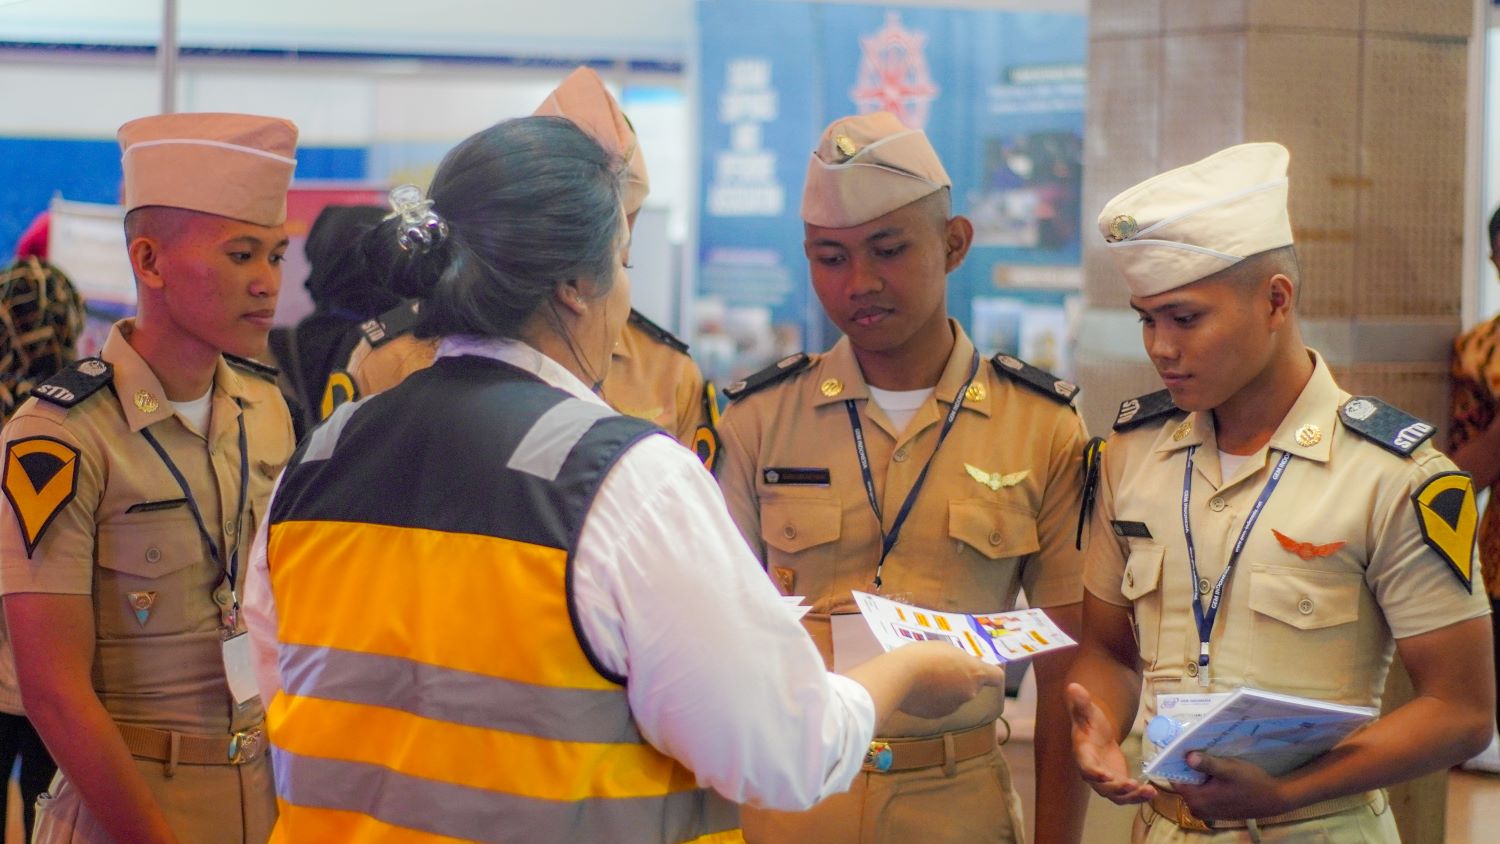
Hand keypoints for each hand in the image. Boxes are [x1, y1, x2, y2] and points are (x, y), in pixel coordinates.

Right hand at [893, 642, 1006, 718]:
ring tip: (924, 677)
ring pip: (954, 696)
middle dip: (960, 678)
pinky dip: (932, 699)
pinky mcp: (935, 715)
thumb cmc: (925, 655)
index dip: (989, 672)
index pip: (996, 677)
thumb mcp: (945, 648)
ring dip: (945, 689)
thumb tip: (961, 667)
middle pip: (972, 686)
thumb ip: (958, 660)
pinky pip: (939, 705)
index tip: (980, 667)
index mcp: (976, 673)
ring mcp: (952, 707)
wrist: (900, 676)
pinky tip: (917, 689)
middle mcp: (969, 693)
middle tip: (941, 667)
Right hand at [1067, 683, 1155, 803]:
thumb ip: (1082, 702)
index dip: (1094, 772)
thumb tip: (1073, 686)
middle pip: (1102, 787)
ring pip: (1116, 795)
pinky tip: (1152, 791)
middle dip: (1117, 788)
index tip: (1105, 775)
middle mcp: (1093, 771)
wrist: (1096, 735)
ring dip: (1131, 796)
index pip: (1086, 766)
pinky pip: (1126, 795)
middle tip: (1131, 785)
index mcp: (1083, 754)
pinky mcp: (1117, 783)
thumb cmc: (1089, 722)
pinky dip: (1139, 796)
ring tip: (1148, 792)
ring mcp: (1105, 781)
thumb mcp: (1087, 711)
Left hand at [1175, 752, 1291, 820]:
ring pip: (1195, 786)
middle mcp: (1197, 809)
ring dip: (1200, 774)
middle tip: (1199, 750)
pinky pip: (1204, 792)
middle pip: (1185, 782)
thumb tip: (1188, 757)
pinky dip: (1208, 782)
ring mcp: (1206, 811)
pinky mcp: (1216, 811)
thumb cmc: (1251, 783)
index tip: (1183, 748)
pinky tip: (1218, 772)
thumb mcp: (1228, 769)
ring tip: (1210, 759)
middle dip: (1190, 767)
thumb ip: (1207, 764)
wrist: (1274, 799)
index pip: (1175, 778)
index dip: (1178, 763)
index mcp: (1196, 800)